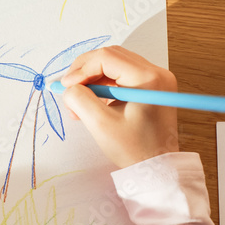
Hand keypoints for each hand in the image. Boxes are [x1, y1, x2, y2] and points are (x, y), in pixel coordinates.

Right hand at [59, 46, 178, 168]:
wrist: (158, 168)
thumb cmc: (135, 150)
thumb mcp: (101, 125)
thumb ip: (80, 100)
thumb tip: (68, 87)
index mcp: (149, 79)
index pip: (107, 57)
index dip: (81, 69)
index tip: (66, 86)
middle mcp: (156, 73)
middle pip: (111, 57)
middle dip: (85, 71)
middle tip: (69, 89)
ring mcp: (156, 80)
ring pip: (114, 65)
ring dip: (92, 79)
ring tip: (79, 101)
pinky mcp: (151, 88)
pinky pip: (121, 77)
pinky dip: (103, 86)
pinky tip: (92, 103)